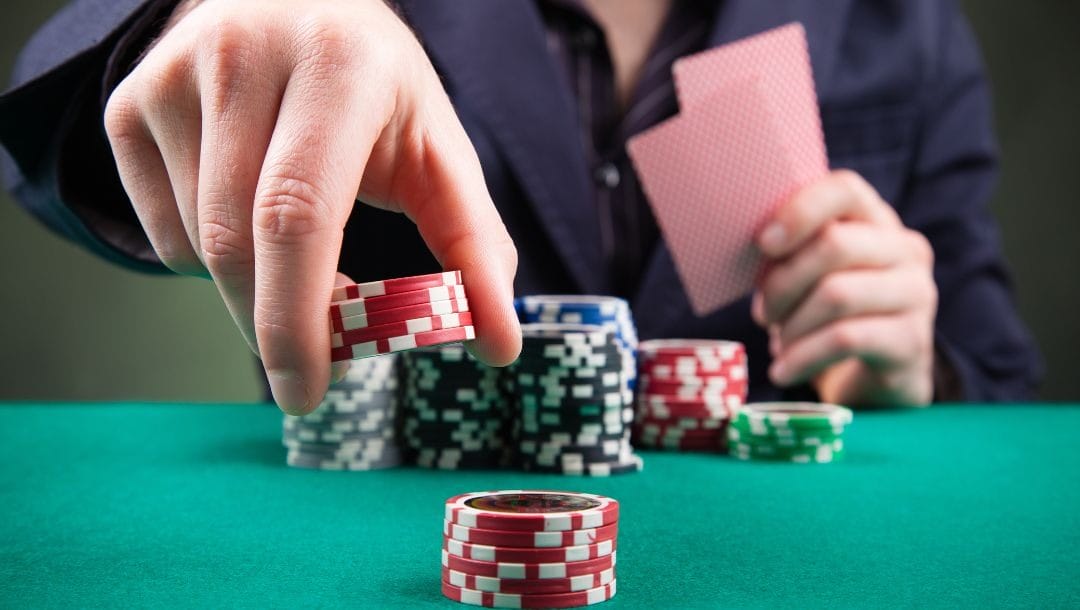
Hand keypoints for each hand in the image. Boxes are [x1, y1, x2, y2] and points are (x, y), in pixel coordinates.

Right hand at [104, 0, 520, 413]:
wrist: (295, 5)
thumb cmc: (376, 88)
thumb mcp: (438, 151)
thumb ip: (476, 246)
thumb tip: (500, 345)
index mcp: (338, 69)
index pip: (298, 213)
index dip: (297, 317)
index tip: (309, 390)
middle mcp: (244, 58)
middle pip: (236, 242)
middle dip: (272, 326)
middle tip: (310, 370)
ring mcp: (174, 77)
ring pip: (197, 246)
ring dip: (252, 290)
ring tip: (299, 262)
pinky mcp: (130, 102)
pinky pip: (162, 233)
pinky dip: (209, 262)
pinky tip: (248, 220)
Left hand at [752, 170, 937, 405]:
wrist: (878, 379)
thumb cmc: (832, 316)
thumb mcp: (812, 277)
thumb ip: (790, 254)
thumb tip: (754, 248)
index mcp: (876, 220)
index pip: (844, 189)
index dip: (799, 210)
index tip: (763, 243)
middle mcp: (905, 249)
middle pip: (835, 244)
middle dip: (783, 282)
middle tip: (762, 315)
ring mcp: (915, 293)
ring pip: (837, 294)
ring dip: (792, 325)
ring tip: (777, 346)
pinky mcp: (912, 340)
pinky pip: (844, 339)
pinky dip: (802, 357)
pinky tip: (784, 370)